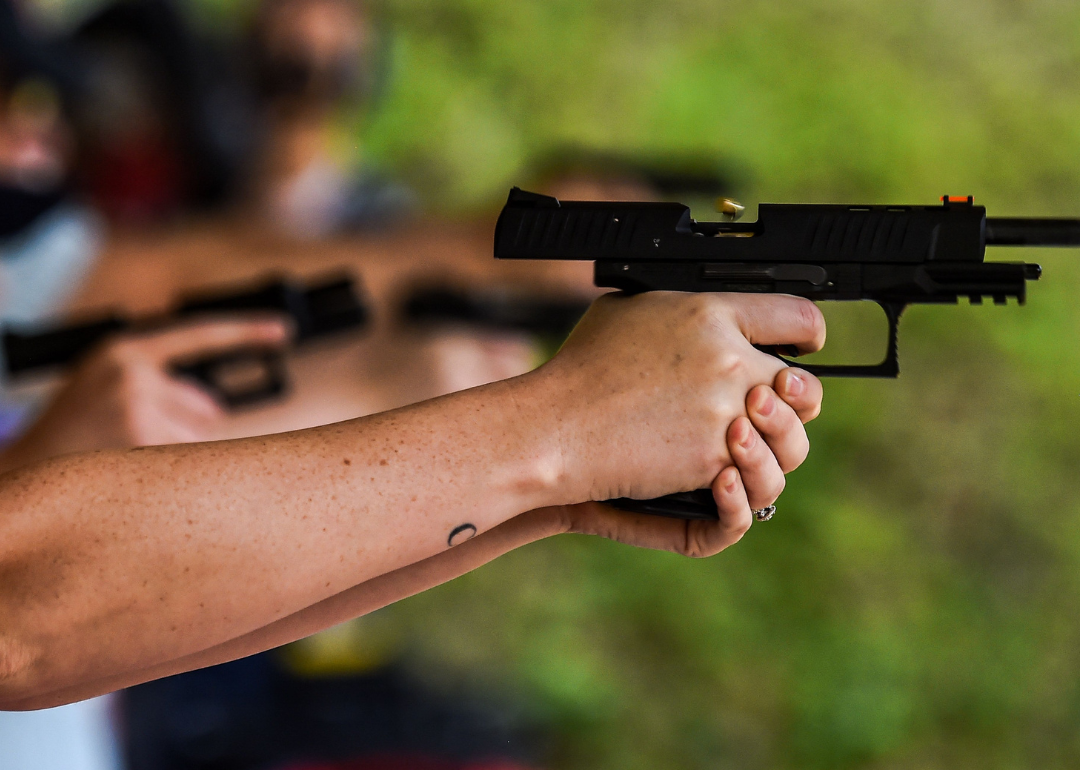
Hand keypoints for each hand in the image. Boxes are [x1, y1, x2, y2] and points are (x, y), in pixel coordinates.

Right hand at [2, 318, 287, 469]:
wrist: (23, 468)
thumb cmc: (73, 431)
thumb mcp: (109, 388)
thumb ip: (161, 386)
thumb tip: (221, 411)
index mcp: (124, 350)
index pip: (200, 333)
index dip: (247, 332)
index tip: (283, 330)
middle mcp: (133, 370)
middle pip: (208, 407)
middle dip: (193, 430)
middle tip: (144, 440)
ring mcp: (137, 403)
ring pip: (200, 438)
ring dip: (178, 453)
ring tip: (126, 455)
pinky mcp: (141, 437)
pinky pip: (187, 460)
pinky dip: (171, 472)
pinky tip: (131, 468)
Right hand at [535, 291, 823, 504]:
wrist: (558, 428)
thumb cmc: (582, 370)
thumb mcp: (627, 310)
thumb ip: (678, 306)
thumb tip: (700, 313)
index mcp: (712, 314)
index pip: (798, 316)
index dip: (809, 334)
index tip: (805, 346)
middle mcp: (729, 360)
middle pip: (806, 386)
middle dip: (796, 400)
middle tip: (769, 408)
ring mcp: (726, 413)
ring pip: (792, 440)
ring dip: (776, 446)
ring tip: (746, 446)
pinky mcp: (714, 459)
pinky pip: (756, 476)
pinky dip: (743, 478)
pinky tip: (722, 471)